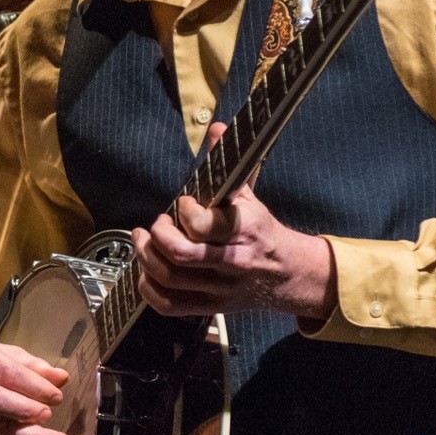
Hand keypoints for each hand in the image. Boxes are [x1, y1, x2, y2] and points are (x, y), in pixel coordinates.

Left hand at [131, 121, 335, 318]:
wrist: (292, 275)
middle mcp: (233, 262)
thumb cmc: (264, 233)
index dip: (184, 212)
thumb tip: (217, 128)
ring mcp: (221, 288)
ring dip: (146, 258)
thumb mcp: (250, 196)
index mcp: (245, 231)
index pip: (204, 225)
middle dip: (158, 236)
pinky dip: (150, 290)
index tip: (182, 204)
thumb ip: (229, 164)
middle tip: (156, 225)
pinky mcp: (211, 306)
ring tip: (143, 241)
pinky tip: (146, 271)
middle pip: (181, 254)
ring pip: (170, 279)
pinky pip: (171, 306)